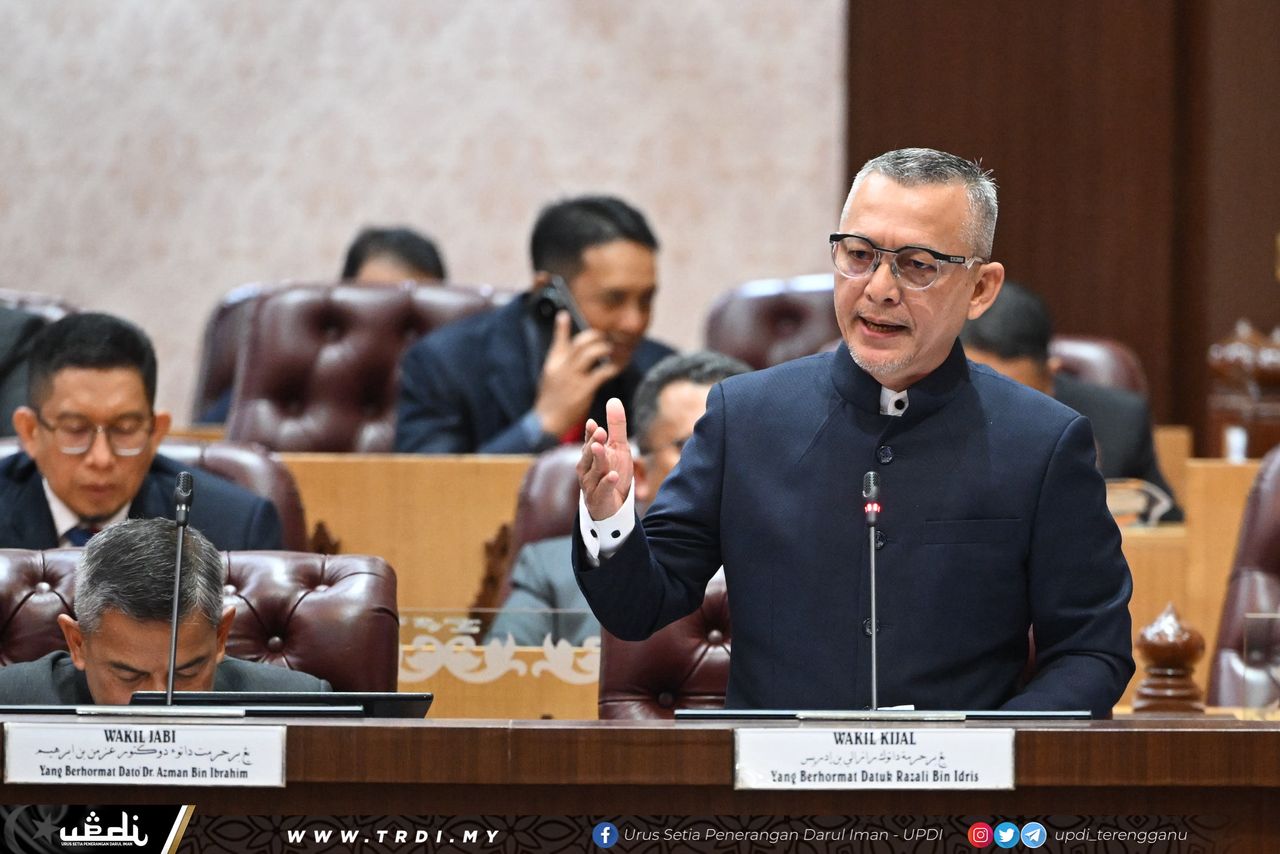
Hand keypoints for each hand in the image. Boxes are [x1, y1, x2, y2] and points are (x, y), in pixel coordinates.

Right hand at [533, 311, 623, 436]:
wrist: (547, 422)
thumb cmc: (550, 401)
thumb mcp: (548, 378)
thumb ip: (556, 363)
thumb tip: (562, 350)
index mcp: (553, 363)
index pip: (559, 340)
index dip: (562, 327)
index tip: (565, 314)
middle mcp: (563, 367)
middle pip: (581, 343)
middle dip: (595, 336)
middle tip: (605, 337)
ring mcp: (573, 377)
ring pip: (592, 352)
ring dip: (605, 348)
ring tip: (613, 350)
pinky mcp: (585, 389)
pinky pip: (603, 372)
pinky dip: (614, 367)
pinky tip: (619, 366)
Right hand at [578, 398, 632, 520]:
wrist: (612, 506)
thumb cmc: (612, 472)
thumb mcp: (618, 448)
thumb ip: (616, 426)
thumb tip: (613, 400)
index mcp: (590, 455)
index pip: (589, 441)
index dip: (590, 433)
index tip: (592, 423)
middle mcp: (587, 469)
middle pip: (589, 455)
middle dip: (593, 443)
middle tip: (599, 431)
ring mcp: (591, 485)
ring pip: (593, 471)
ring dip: (597, 459)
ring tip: (600, 448)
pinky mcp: (599, 499)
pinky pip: (602, 490)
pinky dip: (606, 483)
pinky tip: (613, 475)